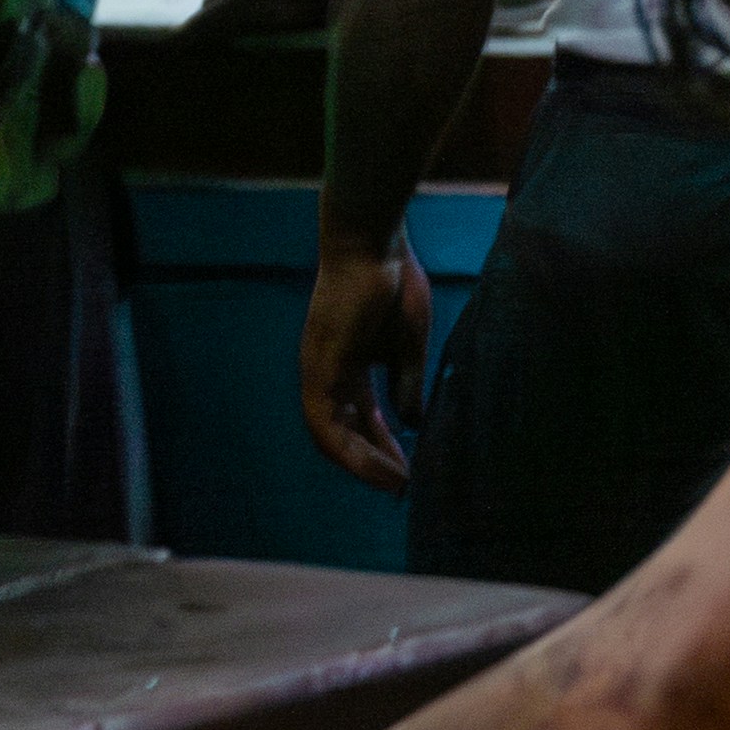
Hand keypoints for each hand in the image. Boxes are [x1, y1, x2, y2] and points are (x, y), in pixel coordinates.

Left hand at [300, 228, 427, 491]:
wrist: (374, 242)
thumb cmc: (393, 281)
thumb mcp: (408, 345)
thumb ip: (407, 385)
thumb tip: (412, 424)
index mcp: (349, 367)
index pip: (360, 420)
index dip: (383, 448)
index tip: (409, 471)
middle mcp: (328, 374)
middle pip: (344, 433)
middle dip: (373, 463)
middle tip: (403, 488)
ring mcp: (318, 371)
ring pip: (330, 436)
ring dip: (362, 465)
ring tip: (396, 484)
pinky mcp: (318, 367)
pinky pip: (325, 423)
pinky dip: (350, 450)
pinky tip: (381, 465)